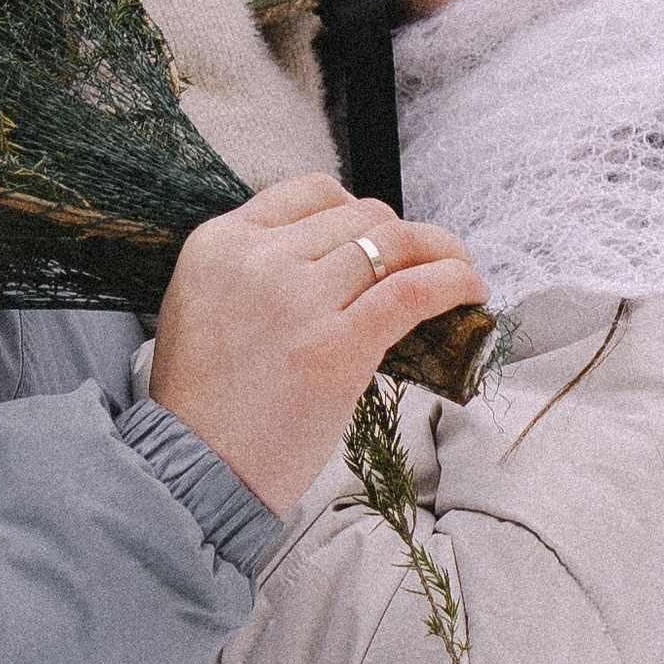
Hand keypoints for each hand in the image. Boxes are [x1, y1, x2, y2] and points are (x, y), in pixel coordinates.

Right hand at [151, 176, 486, 518]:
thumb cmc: (204, 404)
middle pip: (361, 214)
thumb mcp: (203, 305)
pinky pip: (414, 290)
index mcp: (220, 242)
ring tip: (459, 269)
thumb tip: (339, 256)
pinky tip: (471, 290)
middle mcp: (258, 259)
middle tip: (423, 262)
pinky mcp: (337, 346)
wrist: (192, 472)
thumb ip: (256, 269)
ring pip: (394, 242)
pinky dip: (454, 281)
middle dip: (401, 234)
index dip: (356, 209)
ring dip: (440, 250)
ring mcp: (298, 300)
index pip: (311, 191)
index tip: (379, 236)